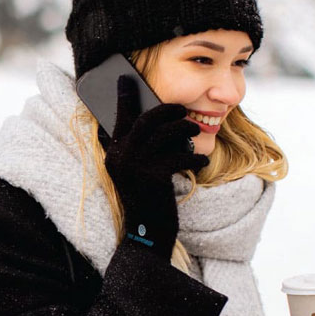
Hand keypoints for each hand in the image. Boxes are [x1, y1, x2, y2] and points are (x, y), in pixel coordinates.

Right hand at [100, 75, 209, 261]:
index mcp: (114, 155)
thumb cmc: (146, 203)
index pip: (118, 118)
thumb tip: (162, 128)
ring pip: (164, 133)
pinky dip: (194, 157)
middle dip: (167, 109)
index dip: (123, 97)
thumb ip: (141, 152)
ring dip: (185, 129)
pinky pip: (179, 155)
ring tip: (196, 133)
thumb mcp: (137, 175)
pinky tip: (200, 163)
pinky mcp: (152, 177)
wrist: (146, 236)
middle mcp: (119, 157)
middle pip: (145, 119)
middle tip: (182, 109)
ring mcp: (134, 166)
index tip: (126, 78)